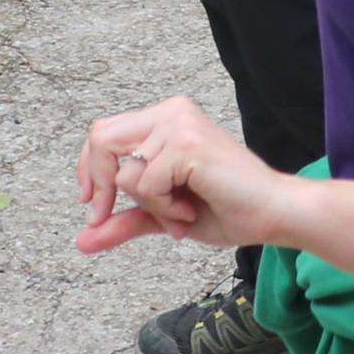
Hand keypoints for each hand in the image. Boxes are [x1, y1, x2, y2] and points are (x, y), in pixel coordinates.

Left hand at [73, 94, 302, 256]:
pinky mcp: (187, 145)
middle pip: (101, 138)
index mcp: (167, 118)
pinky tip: (190, 210)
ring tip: (181, 213)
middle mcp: (172, 112)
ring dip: (148, 206)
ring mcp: (180, 125)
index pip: (104, 133)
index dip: (89, 171)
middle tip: (107, 215)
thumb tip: (81, 241)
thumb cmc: (227, 208)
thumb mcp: (162, 216)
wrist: (272, 213)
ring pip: (124, 173)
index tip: (93, 207)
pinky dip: (162, 209)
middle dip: (99, 185)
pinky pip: (145, 185)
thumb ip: (124, 221)